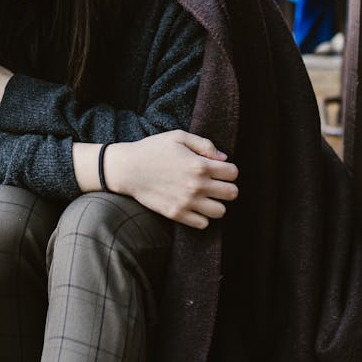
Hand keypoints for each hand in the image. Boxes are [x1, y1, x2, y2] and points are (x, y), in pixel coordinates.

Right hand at [105, 131, 238, 228]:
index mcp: (200, 165)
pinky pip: (203, 224)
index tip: (220, 169)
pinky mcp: (176, 214)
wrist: (128, 168)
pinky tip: (195, 206)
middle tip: (216, 184)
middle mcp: (197, 186)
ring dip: (217, 203)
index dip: (229, 170)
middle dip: (227, 187)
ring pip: (221, 211)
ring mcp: (187, 202)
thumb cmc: (153, 149)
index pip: (233, 173)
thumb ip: (204, 145)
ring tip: (207, 197)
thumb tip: (224, 158)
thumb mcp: (179, 137)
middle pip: (232, 193)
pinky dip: (202, 216)